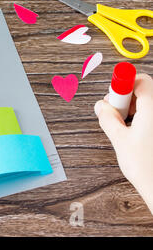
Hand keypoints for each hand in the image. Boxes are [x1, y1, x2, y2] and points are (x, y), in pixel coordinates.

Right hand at [95, 74, 152, 213]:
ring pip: (149, 103)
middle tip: (116, 114)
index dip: (124, 83)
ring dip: (135, 109)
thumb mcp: (120, 141)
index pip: (141, 80)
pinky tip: (135, 133)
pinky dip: (143, 119)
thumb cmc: (148, 168)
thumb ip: (108, 119)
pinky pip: (152, 116)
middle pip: (145, 90)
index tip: (113, 94)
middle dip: (127, 98)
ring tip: (125, 127)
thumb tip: (101, 107)